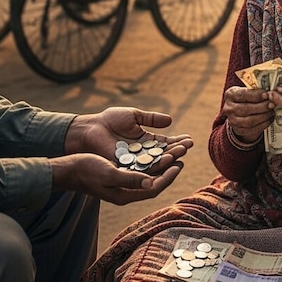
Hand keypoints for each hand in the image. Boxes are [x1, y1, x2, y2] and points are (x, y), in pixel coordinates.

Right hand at [50, 152, 185, 204]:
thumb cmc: (86, 170)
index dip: (168, 177)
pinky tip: (156, 152)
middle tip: (181, 157)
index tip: (179, 164)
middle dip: (169, 170)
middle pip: (154, 182)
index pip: (153, 188)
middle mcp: (126, 192)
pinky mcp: (119, 175)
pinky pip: (140, 170)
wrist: (69, 169)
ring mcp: (123, 184)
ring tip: (173, 153)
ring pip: (148, 175)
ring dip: (161, 165)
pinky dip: (150, 161)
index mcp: (125, 195)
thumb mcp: (109, 172)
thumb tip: (152, 182)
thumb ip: (129, 178)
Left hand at [65, 107, 192, 162]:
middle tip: (189, 146)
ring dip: (170, 156)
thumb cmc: (110, 120)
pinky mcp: (128, 166)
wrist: (91, 128)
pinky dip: (157, 163)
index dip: (176, 141)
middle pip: (163, 152)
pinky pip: (145, 166)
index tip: (189, 139)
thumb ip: (151, 118)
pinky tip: (167, 159)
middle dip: (177, 149)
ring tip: (181, 151)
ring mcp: (136, 160)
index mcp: (144, 140)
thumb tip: (170, 120)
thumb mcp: (134, 115)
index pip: (164, 142)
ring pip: (156, 161)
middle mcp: (142, 152)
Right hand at [222, 85, 274, 144]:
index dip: (256, 95)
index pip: (242, 95)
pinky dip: (263, 124)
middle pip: (246, 109)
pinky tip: (269, 119)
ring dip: (264, 116)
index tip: (267, 95)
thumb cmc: (246, 98)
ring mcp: (232, 120)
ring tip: (272, 112)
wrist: (239, 112)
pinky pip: (253, 129)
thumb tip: (270, 92)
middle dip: (262, 107)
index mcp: (230, 94)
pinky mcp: (238, 130)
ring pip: (250, 121)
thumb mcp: (247, 91)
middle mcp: (229, 108)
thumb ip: (256, 91)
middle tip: (272, 104)